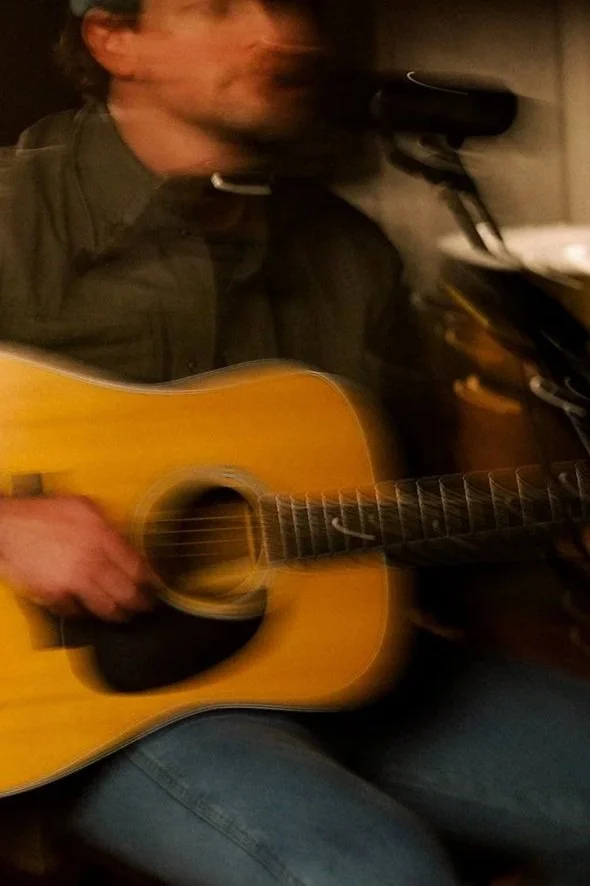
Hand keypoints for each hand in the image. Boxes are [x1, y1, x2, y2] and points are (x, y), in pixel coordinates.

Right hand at [0, 496, 152, 620]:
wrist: (7, 525)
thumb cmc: (41, 513)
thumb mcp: (83, 505)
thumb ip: (107, 522)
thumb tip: (124, 536)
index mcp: (102, 537)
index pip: (137, 566)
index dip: (150, 579)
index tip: (155, 585)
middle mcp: (91, 560)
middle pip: (126, 591)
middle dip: (139, 602)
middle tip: (145, 606)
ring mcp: (72, 580)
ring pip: (105, 607)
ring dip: (117, 614)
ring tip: (123, 615)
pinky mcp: (53, 594)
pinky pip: (75, 612)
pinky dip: (83, 613)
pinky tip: (88, 612)